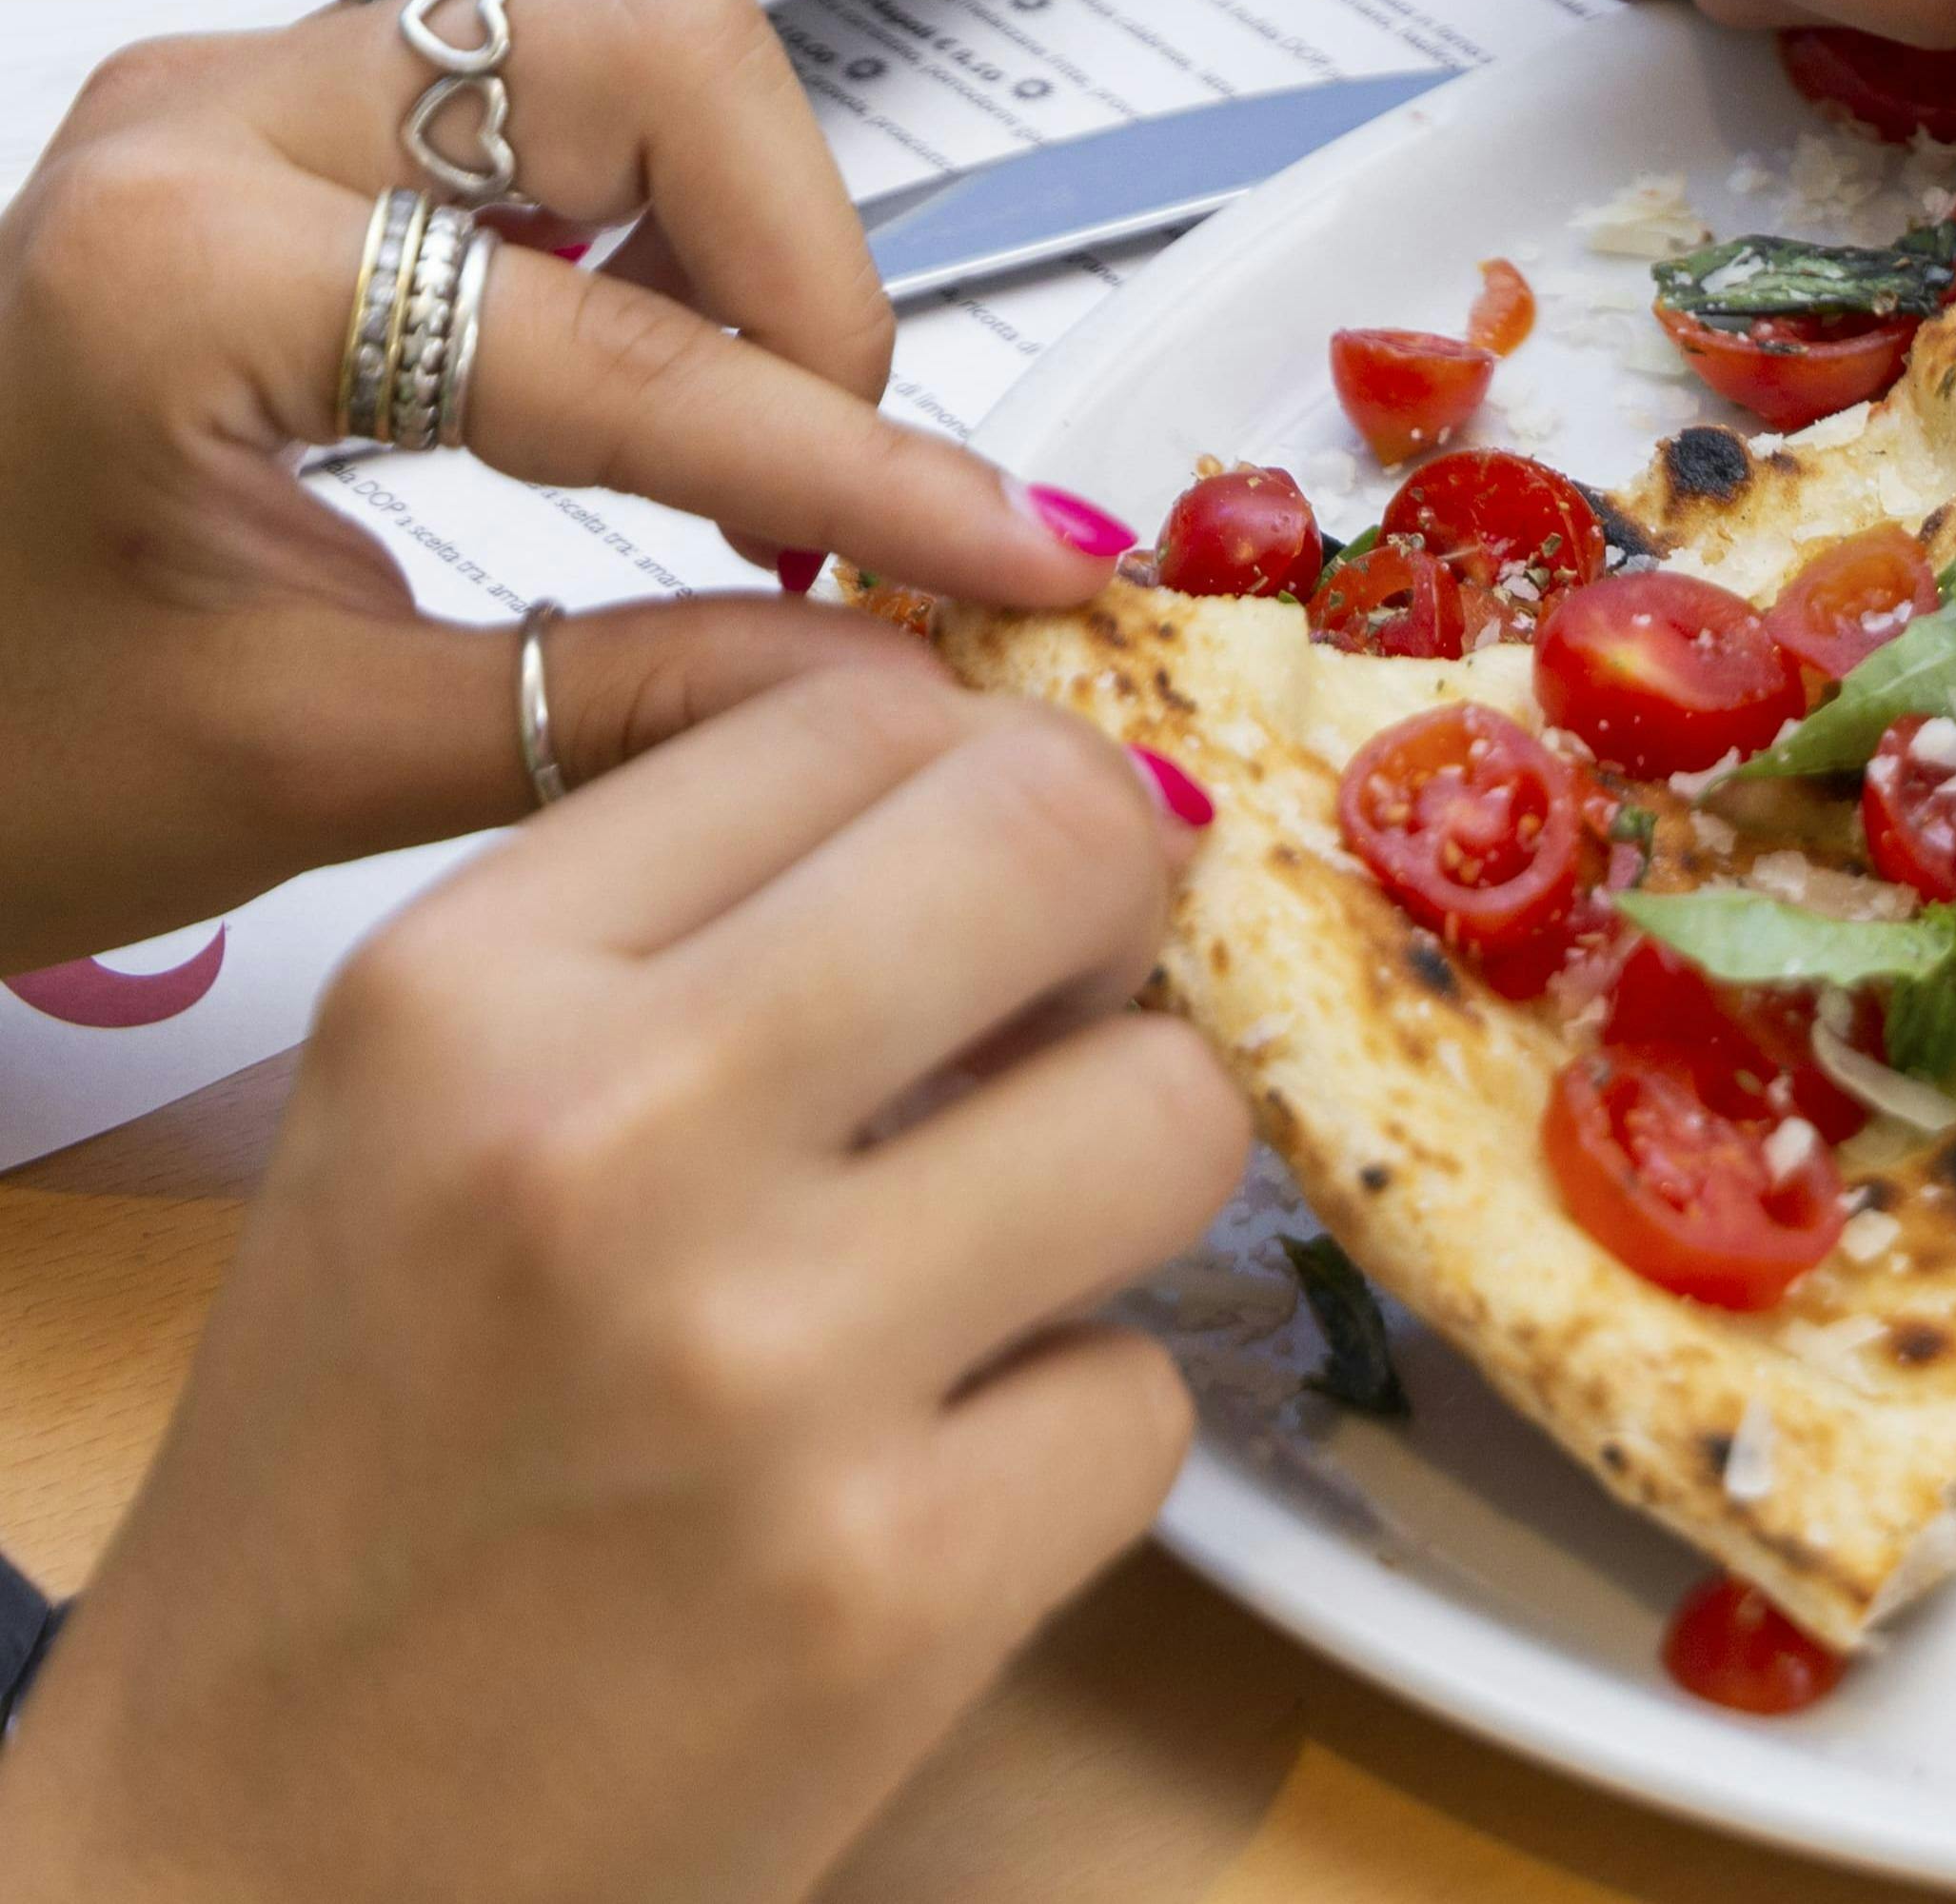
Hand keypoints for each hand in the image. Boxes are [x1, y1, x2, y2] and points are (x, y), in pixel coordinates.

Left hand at [0, 0, 1135, 959]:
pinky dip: (663, 152)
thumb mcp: (300, 772)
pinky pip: (548, 19)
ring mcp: (241, 92)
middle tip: (829, 461)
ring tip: (746, 379)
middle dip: (800, 254)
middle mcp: (206, 124)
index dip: (856, 463)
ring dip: (740, 170)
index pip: (626, 349)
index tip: (1000, 546)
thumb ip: (620, 711)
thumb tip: (892, 681)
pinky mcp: (285, 111)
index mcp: (175, 277)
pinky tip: (658, 325)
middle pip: (647, 30)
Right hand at [0, 670, 1237, 1902]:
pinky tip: (934, 1490)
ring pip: (1170, 1111)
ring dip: (1125, 1188)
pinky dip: (1075, 1444)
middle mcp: (605, 1138)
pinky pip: (1148, 1398)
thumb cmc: (369, 1477)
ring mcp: (764, 1364)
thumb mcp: (428, 1126)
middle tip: (1067, 1017)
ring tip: (991, 1271)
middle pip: (1061, 840)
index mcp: (464, 994)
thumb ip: (694, 934)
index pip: (857, 705)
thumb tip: (1031, 786)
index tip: (990, 872)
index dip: (982, 776)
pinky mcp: (895, 1580)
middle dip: (1116, 915)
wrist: (247, 1863)